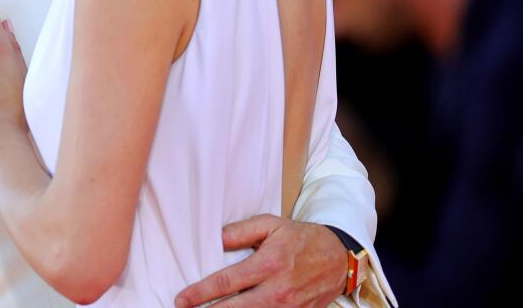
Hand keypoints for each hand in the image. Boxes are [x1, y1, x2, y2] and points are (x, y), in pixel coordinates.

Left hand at [174, 216, 347, 307]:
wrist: (339, 257)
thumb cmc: (301, 238)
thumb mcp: (272, 224)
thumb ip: (242, 231)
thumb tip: (215, 239)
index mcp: (270, 264)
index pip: (227, 283)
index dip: (201, 292)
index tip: (183, 298)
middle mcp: (279, 290)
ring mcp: (289, 307)